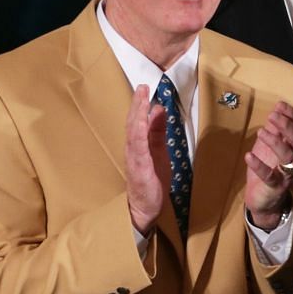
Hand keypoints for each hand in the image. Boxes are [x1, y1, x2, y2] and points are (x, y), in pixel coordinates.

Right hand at [124, 84, 170, 233]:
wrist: (146, 206)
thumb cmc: (151, 179)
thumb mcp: (159, 151)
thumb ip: (157, 132)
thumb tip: (159, 111)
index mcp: (139, 144)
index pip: (138, 120)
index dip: (140, 104)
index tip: (145, 88)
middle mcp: (133, 148)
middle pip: (133, 122)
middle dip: (138, 104)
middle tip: (143, 87)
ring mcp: (135, 157)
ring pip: (134, 131)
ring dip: (138, 113)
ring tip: (142, 98)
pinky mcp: (140, 167)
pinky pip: (139, 147)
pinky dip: (140, 133)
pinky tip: (143, 122)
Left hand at [243, 100, 292, 228]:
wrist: (265, 200)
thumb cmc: (268, 170)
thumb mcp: (270, 147)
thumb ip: (275, 132)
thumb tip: (275, 112)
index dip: (292, 116)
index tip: (280, 105)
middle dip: (287, 126)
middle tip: (273, 115)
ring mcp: (287, 174)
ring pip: (288, 156)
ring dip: (276, 142)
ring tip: (262, 131)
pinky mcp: (275, 187)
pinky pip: (270, 176)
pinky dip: (259, 166)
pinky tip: (248, 156)